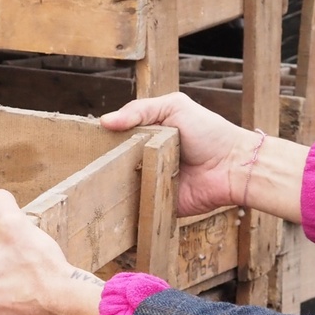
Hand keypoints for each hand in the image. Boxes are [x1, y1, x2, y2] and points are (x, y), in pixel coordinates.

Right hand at [100, 92, 252, 216]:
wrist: (230, 167)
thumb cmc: (208, 133)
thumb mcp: (175, 107)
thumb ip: (141, 110)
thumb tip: (105, 121)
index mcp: (147, 138)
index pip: (117, 139)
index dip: (102, 140)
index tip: (83, 142)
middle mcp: (145, 161)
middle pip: (114, 165)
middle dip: (102, 165)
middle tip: (85, 165)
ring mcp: (148, 184)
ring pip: (120, 187)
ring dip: (110, 186)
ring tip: (92, 185)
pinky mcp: (153, 205)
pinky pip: (133, 208)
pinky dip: (125, 206)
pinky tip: (109, 203)